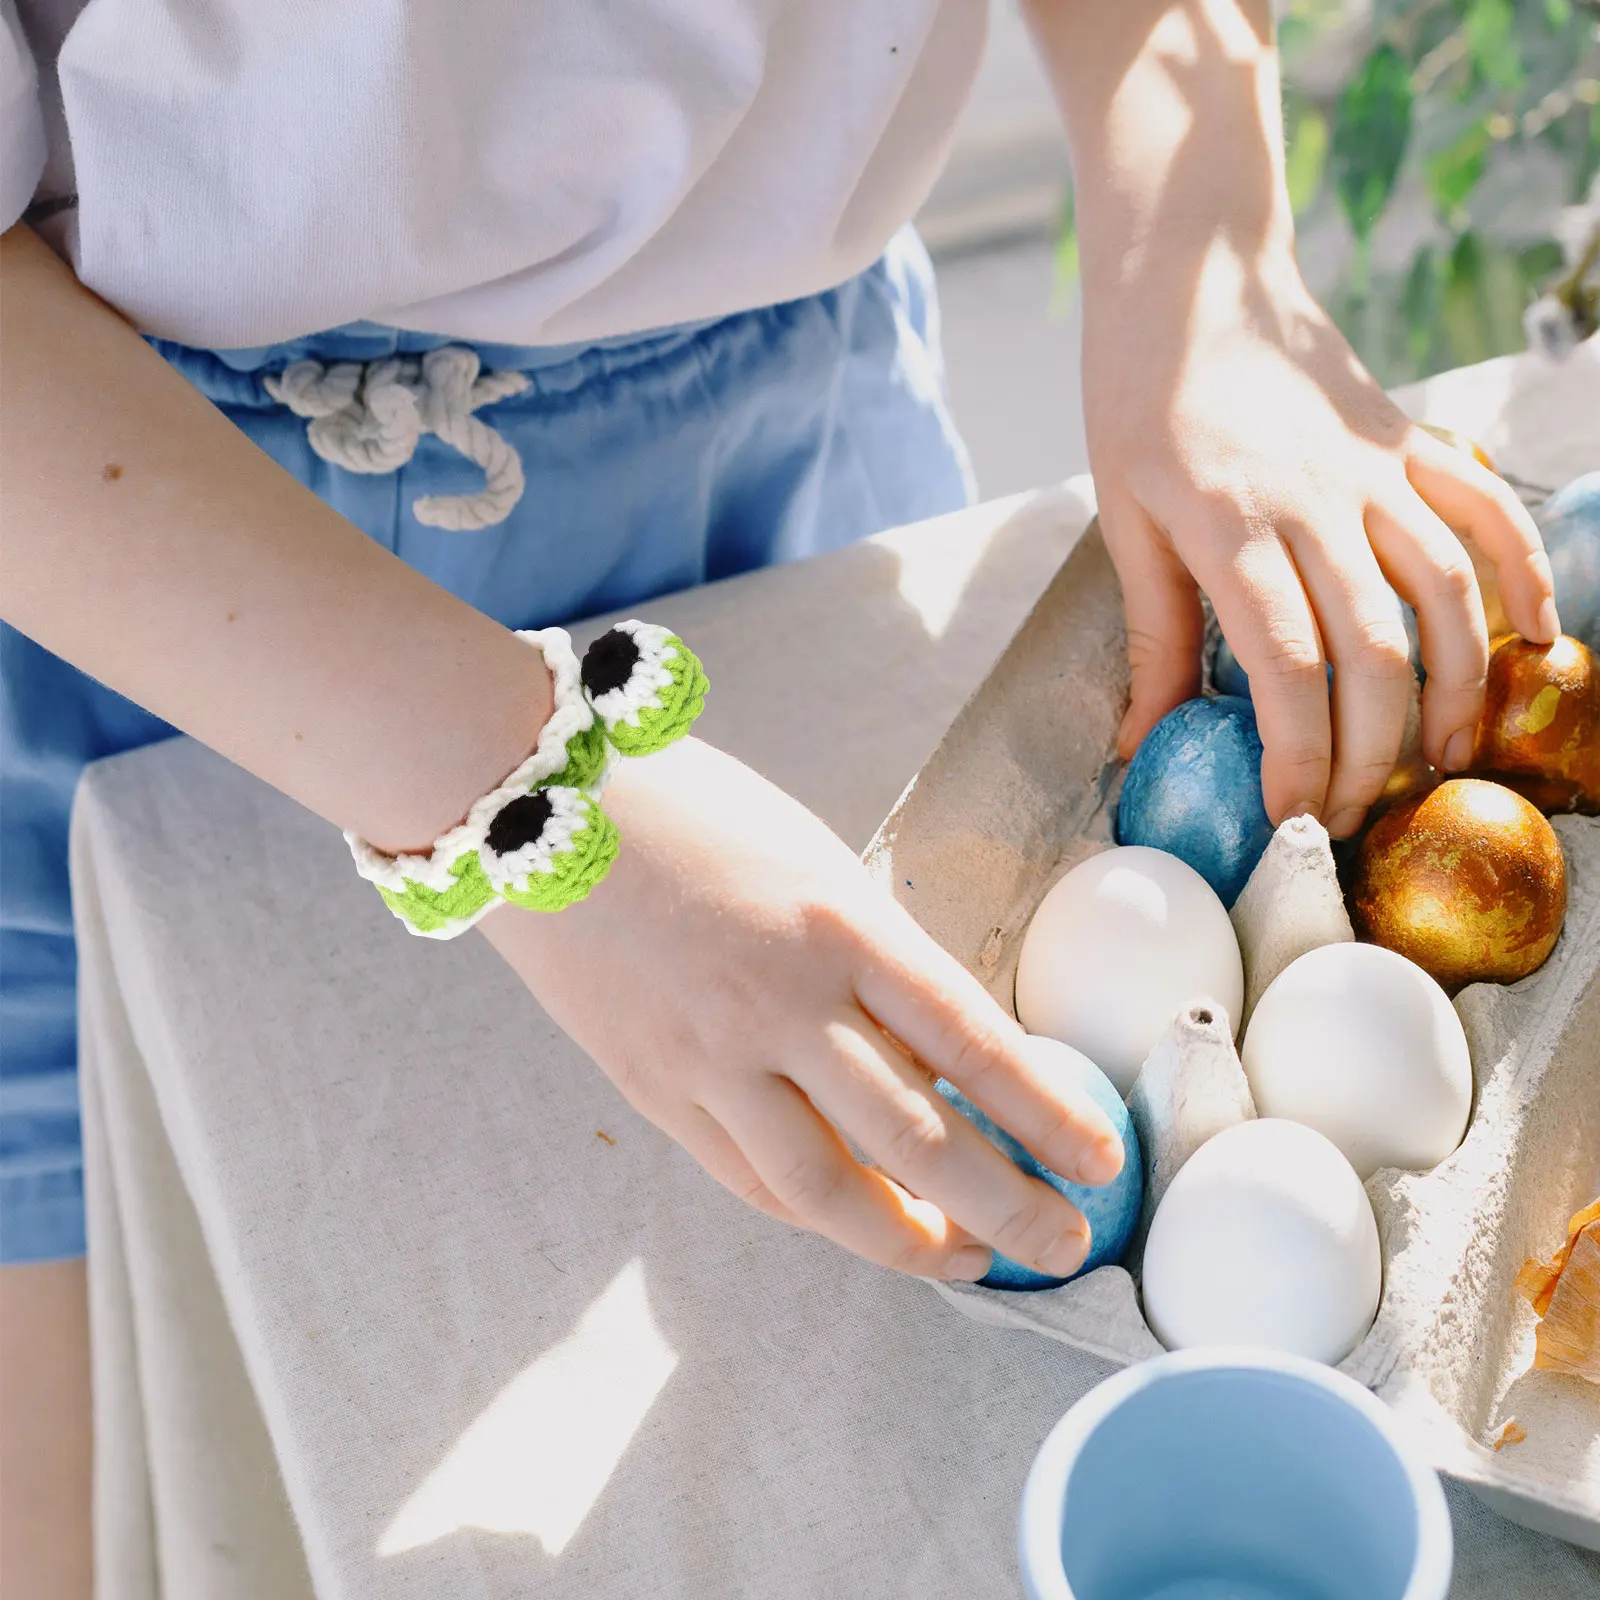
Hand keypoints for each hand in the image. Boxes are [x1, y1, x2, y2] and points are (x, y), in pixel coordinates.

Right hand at [480, 737, 1124, 1279]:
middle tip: (1062, 1242)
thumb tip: (938, 1042)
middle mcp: (781, 1001)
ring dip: (909, 1240)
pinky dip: (814, 1213)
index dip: (1045, 1113)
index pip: (970, 1040)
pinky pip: (746, 1177)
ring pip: (825, 1186)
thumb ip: (872, 951)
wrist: (532, 806)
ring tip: (967, 1260)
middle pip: (915, 1133)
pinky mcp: (652, 1089)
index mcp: (838, 922)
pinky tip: (859, 1226)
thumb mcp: (808, 857)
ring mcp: (709, 1056)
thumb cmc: (686, 808)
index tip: (1099, 1159)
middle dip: (1005, 1202)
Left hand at [1085, 241, 1557, 836]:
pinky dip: (1524, 574)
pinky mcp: (1409, 440)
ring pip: (1448, 591)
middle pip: (1375, 650)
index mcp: (1231, 526)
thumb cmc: (1140, 404)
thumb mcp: (1123, 522)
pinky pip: (1486, 510)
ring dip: (1459, 686)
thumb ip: (1151, 637)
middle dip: (1371, 752)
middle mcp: (1317, 501)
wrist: (1193, 279)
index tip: (1288, 815)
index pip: (1288, 667)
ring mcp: (1375, 467)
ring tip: (1446, 757)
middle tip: (1350, 814)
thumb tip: (1140, 745)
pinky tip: (1536, 637)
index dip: (1300, 757)